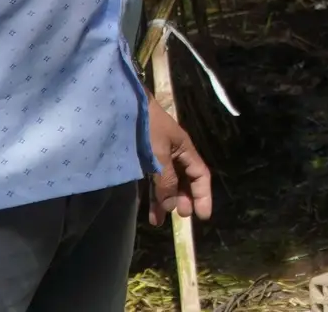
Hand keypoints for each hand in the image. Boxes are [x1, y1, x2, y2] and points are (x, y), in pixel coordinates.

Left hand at [147, 103, 212, 224]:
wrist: (124, 106)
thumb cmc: (146, 128)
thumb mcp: (158, 155)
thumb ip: (166, 180)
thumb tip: (173, 206)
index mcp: (185, 150)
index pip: (200, 175)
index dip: (203, 195)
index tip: (203, 216)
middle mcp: (175, 155)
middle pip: (185, 181)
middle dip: (185, 200)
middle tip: (182, 217)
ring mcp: (160, 158)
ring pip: (168, 184)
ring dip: (165, 202)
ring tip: (159, 221)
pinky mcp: (145, 161)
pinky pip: (153, 182)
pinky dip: (152, 196)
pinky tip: (150, 210)